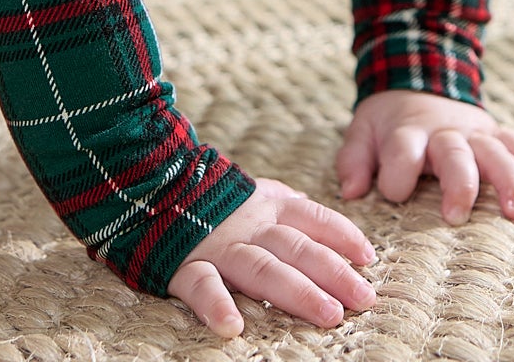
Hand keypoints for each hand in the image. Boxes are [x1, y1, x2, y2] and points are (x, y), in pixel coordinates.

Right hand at [167, 177, 376, 338]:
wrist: (145, 185)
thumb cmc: (205, 199)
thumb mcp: (247, 192)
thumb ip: (278, 199)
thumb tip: (307, 204)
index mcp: (264, 207)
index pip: (310, 218)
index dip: (341, 234)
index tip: (368, 256)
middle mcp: (247, 226)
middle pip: (297, 248)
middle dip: (333, 272)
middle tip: (364, 297)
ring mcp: (217, 246)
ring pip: (262, 268)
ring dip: (297, 292)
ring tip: (328, 314)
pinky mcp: (183, 266)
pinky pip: (201, 286)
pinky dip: (216, 305)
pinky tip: (234, 328)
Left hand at [335, 90, 513, 224]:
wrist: (416, 79)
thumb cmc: (387, 123)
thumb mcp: (361, 131)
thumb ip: (353, 159)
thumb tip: (353, 192)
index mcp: (408, 132)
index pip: (402, 153)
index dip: (395, 176)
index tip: (392, 193)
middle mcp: (444, 133)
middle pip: (454, 155)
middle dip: (457, 185)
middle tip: (455, 216)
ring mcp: (473, 133)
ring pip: (495, 154)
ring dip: (508, 181)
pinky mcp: (494, 134)